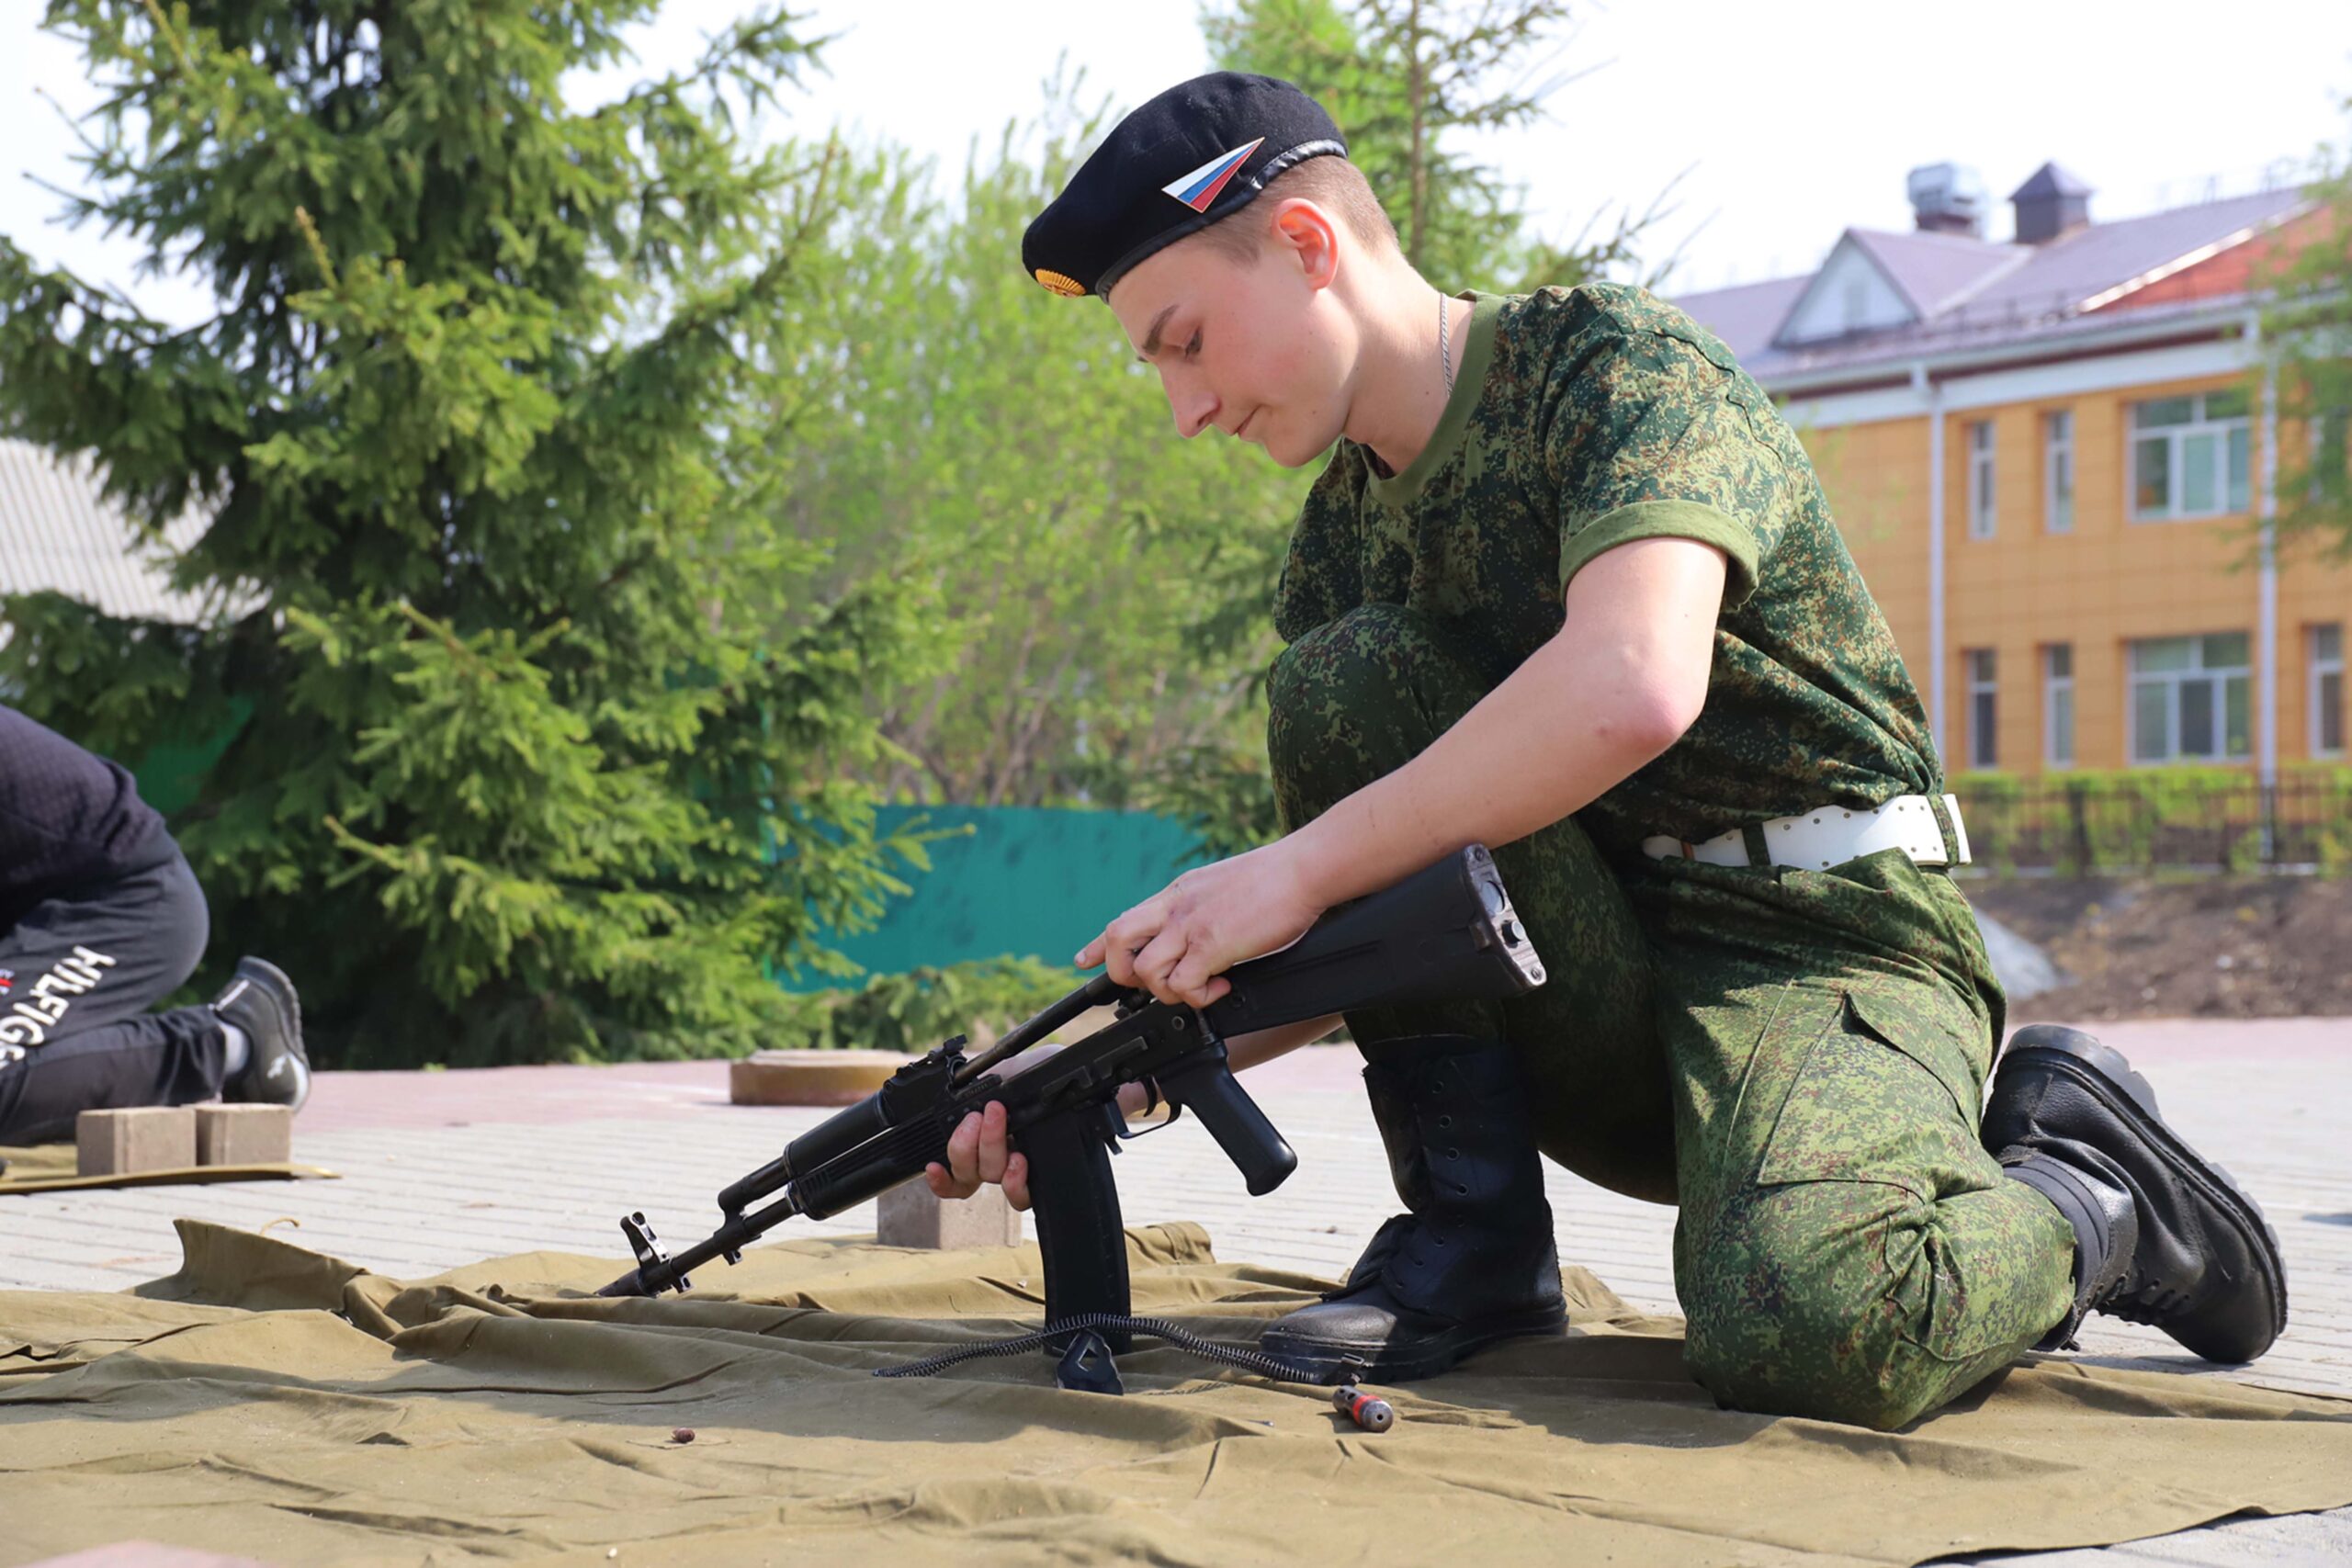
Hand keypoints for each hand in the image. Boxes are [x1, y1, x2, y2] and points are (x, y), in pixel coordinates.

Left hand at [921, 1080, 1155, 1211]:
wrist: (1022, 1062)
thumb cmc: (1054, 1072)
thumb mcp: (1081, 1082)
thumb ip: (1112, 1094)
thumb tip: (1143, 1092)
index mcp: (1037, 1157)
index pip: (1026, 1192)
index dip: (1016, 1182)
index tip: (1017, 1158)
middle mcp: (1010, 1165)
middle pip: (993, 1177)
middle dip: (990, 1146)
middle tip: (994, 1113)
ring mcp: (983, 1161)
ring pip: (969, 1174)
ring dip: (967, 1147)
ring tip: (974, 1117)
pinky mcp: (961, 1153)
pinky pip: (950, 1180)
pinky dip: (941, 1177)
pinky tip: (933, 1166)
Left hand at [1074, 841, 1325, 1008]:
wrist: (1304, 868)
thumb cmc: (1277, 878)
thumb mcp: (1222, 886)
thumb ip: (1202, 907)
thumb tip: (1204, 933)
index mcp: (1178, 894)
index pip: (1125, 918)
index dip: (1099, 945)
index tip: (1083, 960)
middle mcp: (1176, 908)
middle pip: (1119, 940)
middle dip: (1123, 973)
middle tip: (1155, 986)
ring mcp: (1191, 925)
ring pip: (1145, 970)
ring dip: (1168, 990)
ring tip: (1200, 986)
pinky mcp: (1212, 944)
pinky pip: (1183, 984)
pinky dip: (1198, 996)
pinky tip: (1222, 985)